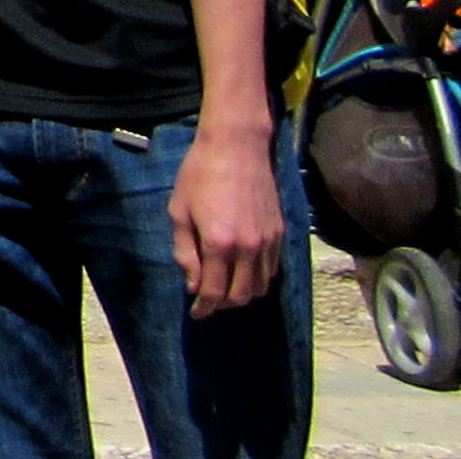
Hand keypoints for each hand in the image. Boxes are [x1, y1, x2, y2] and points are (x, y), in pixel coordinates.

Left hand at [166, 123, 285, 314]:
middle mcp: (248, 247)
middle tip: (208, 301)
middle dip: (223, 305)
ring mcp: (268, 241)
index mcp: (219, 243)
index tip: (196, 313)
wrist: (237, 147)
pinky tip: (243, 270)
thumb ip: (185, 252)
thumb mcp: (179, 212)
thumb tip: (192, 284)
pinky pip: (273, 269)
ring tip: (225, 287)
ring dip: (242, 293)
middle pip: (241, 296)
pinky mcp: (281, 233)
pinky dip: (258, 278)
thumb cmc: (200, 175)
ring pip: (261, 286)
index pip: (214, 291)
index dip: (203, 307)